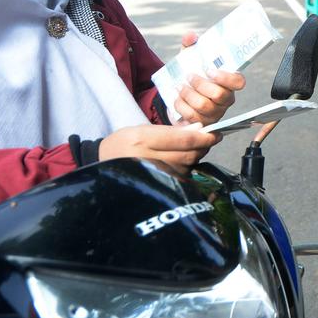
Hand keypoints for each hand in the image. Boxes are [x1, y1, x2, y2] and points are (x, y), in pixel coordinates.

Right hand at [99, 123, 220, 175]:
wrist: (102, 164)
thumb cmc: (124, 143)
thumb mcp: (143, 130)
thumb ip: (171, 131)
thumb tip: (199, 130)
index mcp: (143, 140)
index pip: (182, 140)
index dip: (203, 137)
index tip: (216, 133)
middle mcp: (147, 159)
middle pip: (187, 155)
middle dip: (203, 147)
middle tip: (209, 140)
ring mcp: (151, 176)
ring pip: (185, 168)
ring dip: (195, 158)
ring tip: (194, 149)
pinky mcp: (154, 187)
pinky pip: (178, 179)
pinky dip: (186, 170)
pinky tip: (184, 163)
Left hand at [172, 31, 245, 124]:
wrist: (178, 98)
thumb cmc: (191, 77)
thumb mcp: (190, 60)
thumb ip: (191, 46)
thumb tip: (190, 35)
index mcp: (228, 83)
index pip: (238, 82)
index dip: (225, 77)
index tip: (209, 70)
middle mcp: (225, 100)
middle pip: (219, 94)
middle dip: (200, 84)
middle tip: (189, 76)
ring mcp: (215, 113)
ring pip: (203, 105)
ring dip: (188, 94)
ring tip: (179, 86)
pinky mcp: (202, 123)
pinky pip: (192, 116)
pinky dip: (181, 105)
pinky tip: (177, 98)